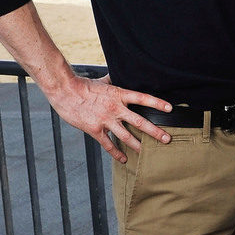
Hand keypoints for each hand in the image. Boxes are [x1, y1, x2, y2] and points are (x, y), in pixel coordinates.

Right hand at [47, 73, 172, 161]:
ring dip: (138, 146)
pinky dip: (117, 153)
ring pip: (126, 136)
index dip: (157, 103)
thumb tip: (119, 75)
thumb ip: (113, 82)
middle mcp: (115, 108)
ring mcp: (105, 120)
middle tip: (167, 139)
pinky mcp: (95, 130)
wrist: (65, 91)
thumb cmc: (83, 85)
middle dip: (155, 132)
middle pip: (140, 121)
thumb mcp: (102, 81)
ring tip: (148, 153)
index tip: (170, 109)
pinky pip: (108, 144)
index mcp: (118, 94)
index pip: (143, 98)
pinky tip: (124, 159)